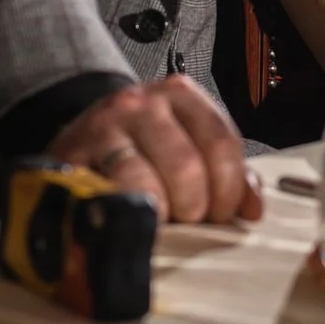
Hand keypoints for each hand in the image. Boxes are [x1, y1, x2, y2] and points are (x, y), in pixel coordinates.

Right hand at [46, 75, 262, 224]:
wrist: (81, 137)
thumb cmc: (143, 148)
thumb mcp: (186, 142)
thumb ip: (223, 171)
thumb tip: (252, 209)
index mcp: (180, 96)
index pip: (220, 142)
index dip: (228, 189)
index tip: (222, 215)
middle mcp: (142, 103)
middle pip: (185, 165)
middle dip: (193, 207)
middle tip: (188, 223)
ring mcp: (104, 127)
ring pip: (143, 181)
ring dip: (158, 215)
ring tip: (160, 226)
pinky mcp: (72, 155)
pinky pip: (104, 196)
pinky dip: (123, 218)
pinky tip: (131, 228)